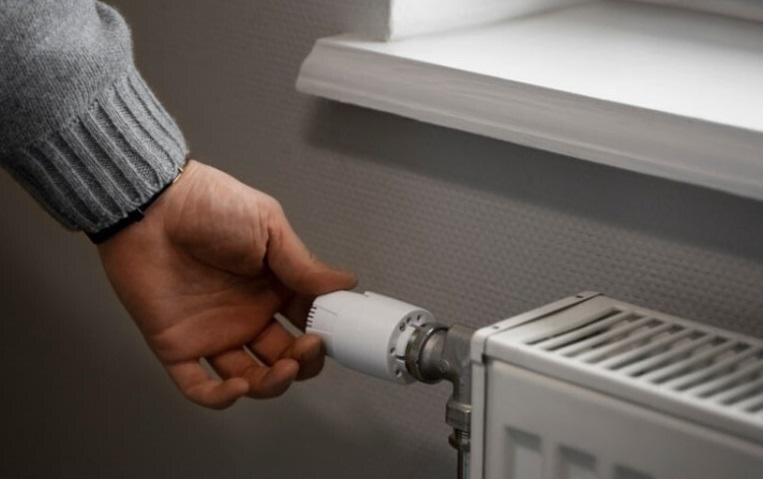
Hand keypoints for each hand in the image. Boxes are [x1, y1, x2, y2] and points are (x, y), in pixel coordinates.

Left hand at [97, 160, 355, 408]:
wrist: (151, 204)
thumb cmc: (209, 205)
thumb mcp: (268, 226)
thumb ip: (303, 263)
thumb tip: (346, 283)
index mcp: (271, 287)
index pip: (307, 323)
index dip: (324, 333)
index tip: (338, 333)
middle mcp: (247, 314)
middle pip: (285, 357)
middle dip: (304, 362)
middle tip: (309, 348)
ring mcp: (214, 333)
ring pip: (251, 378)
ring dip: (272, 384)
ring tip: (283, 368)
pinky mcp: (178, 346)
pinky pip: (199, 386)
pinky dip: (220, 397)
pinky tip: (238, 385)